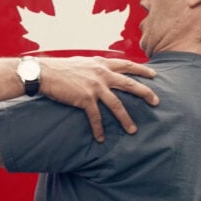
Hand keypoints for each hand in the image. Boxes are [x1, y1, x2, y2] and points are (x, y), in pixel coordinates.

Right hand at [39, 56, 158, 140]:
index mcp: (100, 64)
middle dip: (145, 93)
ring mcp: (94, 86)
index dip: (141, 70)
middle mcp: (101, 74)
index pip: (127, 65)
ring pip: (117, 104)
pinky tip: (101, 138)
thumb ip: (94, 66)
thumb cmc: (59, 68)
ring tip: (133, 130)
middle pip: (129, 84)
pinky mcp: (85, 98)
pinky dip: (99, 129)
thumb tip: (100, 69)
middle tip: (156, 102)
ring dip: (126, 119)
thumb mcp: (81, 62)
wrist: (44, 72)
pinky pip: (96, 117)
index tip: (154, 75)